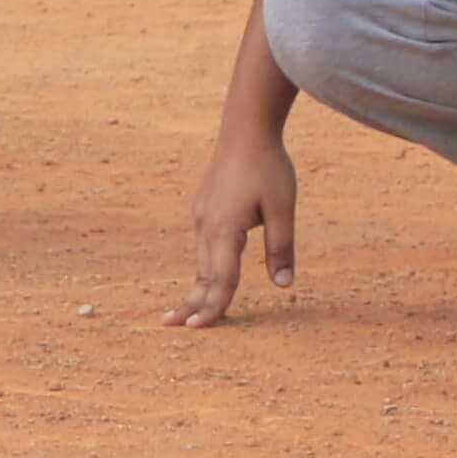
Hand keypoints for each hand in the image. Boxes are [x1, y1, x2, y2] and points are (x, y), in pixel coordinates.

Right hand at [166, 129, 299, 326]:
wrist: (246, 129)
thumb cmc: (267, 167)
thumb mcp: (282, 208)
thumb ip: (281, 248)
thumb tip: (284, 285)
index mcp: (225, 229)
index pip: (221, 278)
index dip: (214, 306)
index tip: (199, 329)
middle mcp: (206, 225)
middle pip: (202, 274)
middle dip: (191, 303)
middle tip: (172, 327)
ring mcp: (202, 215)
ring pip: (200, 260)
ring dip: (195, 287)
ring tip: (182, 311)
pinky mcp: (204, 207)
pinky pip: (202, 246)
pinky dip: (201, 267)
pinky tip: (203, 276)